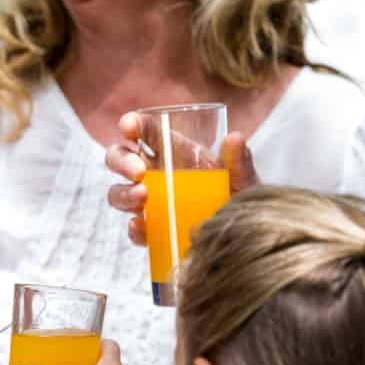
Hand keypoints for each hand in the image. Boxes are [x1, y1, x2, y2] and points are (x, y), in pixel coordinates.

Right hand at [105, 114, 258, 246]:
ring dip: (123, 193)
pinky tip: (141, 227)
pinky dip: (134, 228)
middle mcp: (156, 174)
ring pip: (118, 193)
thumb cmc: (241, 201)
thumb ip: (239, 161)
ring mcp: (150, 204)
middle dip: (122, 161)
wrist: (245, 239)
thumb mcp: (244, 180)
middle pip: (120, 159)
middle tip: (139, 171)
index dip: (132, 124)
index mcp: (175, 152)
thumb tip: (235, 137)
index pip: (146, 131)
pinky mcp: (152, 233)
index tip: (128, 127)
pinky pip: (135, 229)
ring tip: (142, 197)